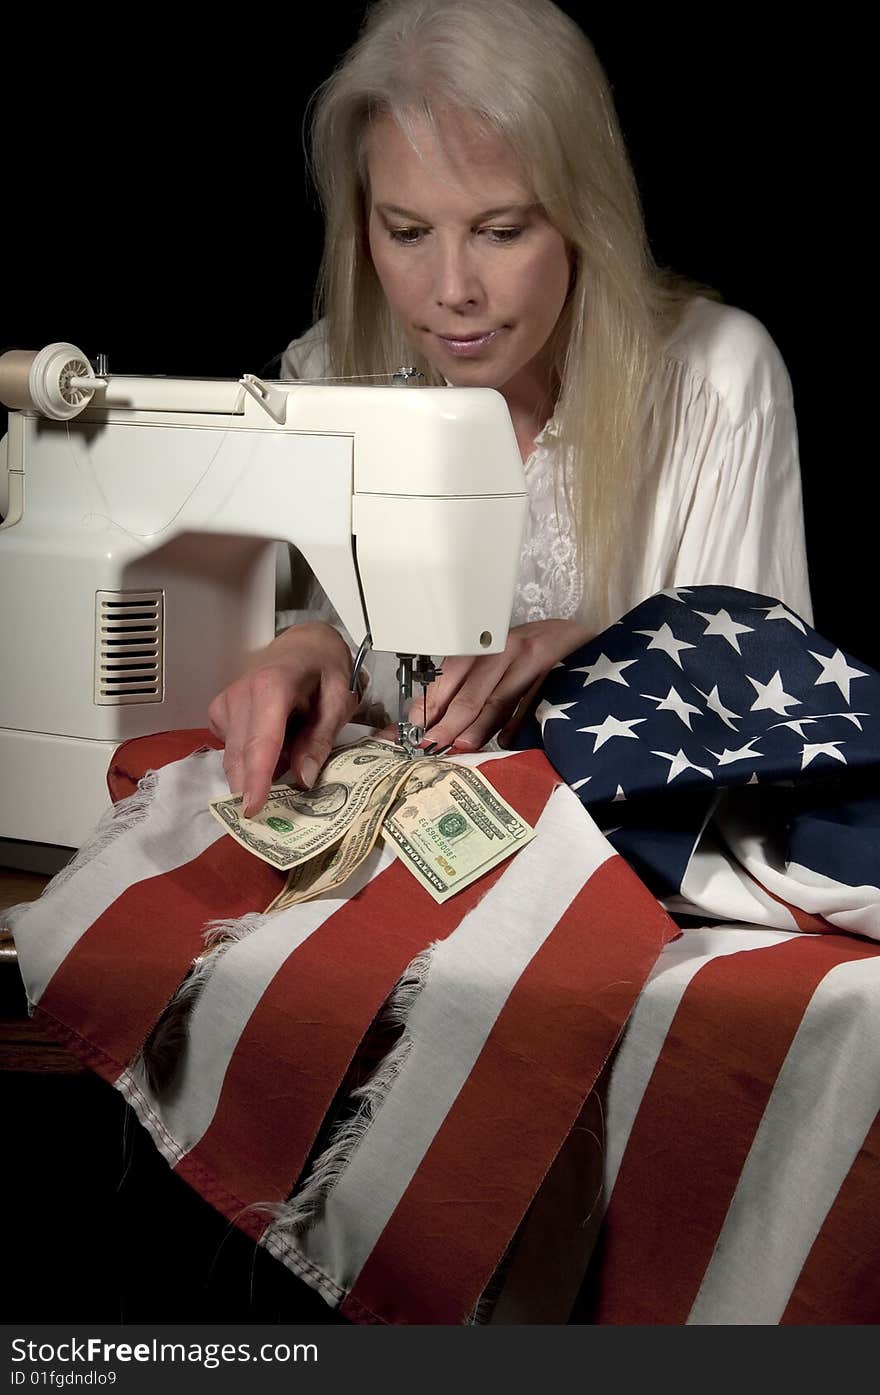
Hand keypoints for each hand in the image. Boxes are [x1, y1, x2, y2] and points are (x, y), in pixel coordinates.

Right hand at [207, 621, 358, 815]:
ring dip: (254, 774)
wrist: (304, 646)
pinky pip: (231, 748)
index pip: (262, 741)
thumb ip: (320, 738)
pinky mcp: (219, 711)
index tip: (253, 809)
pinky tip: (273, 749)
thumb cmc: (325, 670)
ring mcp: (226, 701)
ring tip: (284, 770)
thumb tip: (304, 778)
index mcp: (274, 686)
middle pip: (242, 755)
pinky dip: (250, 759)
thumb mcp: (339, 700)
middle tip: (274, 816)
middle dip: (253, 788)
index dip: (256, 779)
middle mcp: (242, 693)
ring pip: (234, 756)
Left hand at [379, 619, 592, 752]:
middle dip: (448, 724)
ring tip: (460, 747)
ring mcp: (533, 663)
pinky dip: (515, 726)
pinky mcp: (556, 676)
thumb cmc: (537, 652)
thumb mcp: (502, 659)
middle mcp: (506, 651)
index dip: (432, 704)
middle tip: (431, 744)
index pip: (451, 676)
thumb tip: (442, 719)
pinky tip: (503, 742)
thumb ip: (475, 683)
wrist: (582, 639)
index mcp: (487, 647)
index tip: (417, 725)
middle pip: (471, 693)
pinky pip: (530, 706)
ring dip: (476, 729)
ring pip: (497, 702)